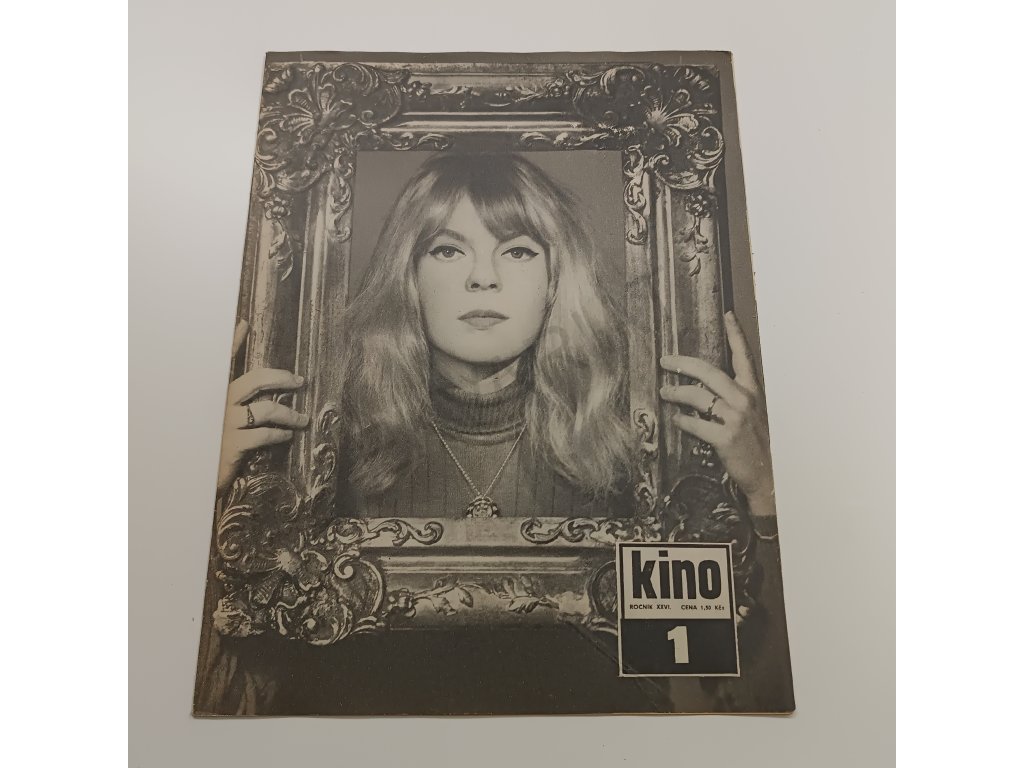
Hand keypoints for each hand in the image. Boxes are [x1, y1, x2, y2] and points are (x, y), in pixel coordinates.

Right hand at [217, 320, 308, 494]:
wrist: (192, 478)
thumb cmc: (207, 445)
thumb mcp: (215, 421)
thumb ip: (234, 404)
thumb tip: (253, 393)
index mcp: (214, 394)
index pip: (223, 361)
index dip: (233, 340)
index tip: (243, 323)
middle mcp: (218, 403)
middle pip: (255, 380)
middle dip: (281, 378)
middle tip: (299, 381)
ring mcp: (225, 423)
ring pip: (267, 409)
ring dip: (290, 414)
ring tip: (302, 420)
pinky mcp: (232, 444)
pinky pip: (265, 434)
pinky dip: (280, 434)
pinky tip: (287, 437)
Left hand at [659, 311, 774, 516]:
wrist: (769, 474)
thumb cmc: (758, 443)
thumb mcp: (754, 414)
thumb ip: (736, 398)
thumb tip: (707, 387)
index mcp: (754, 390)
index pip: (744, 356)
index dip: (735, 334)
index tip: (727, 315)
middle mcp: (745, 399)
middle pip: (709, 372)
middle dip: (683, 364)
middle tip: (665, 361)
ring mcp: (735, 417)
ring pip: (697, 396)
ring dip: (676, 392)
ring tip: (664, 392)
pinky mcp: (725, 437)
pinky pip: (695, 423)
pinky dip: (682, 421)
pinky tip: (676, 420)